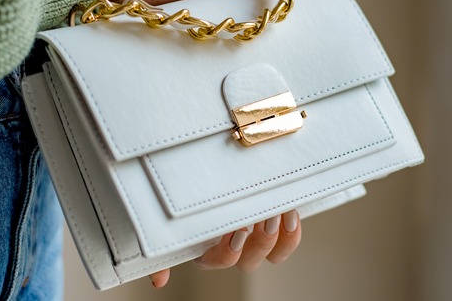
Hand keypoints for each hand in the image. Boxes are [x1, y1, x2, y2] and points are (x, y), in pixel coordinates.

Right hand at [148, 210, 301, 287]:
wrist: (220, 170)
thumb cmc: (195, 195)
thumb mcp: (178, 220)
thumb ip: (165, 253)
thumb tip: (159, 281)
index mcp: (207, 249)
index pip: (218, 261)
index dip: (228, 251)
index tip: (236, 229)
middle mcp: (233, 250)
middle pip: (248, 261)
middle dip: (259, 241)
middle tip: (264, 217)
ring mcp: (256, 241)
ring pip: (271, 255)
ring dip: (279, 237)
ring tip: (281, 212)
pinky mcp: (275, 228)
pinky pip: (288, 242)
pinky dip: (292, 232)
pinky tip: (290, 211)